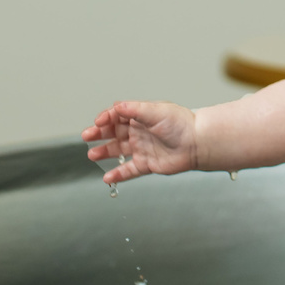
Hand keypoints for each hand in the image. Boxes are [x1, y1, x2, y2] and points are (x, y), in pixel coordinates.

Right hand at [82, 100, 198, 184]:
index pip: (118, 115)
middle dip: (99, 134)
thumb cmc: (181, 124)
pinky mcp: (147, 164)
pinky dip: (118, 174)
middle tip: (86, 136)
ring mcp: (142, 148)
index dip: (106, 118)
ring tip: (92, 155)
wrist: (197, 144)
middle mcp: (140, 132)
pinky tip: (107, 178)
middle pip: (114, 133)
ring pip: (118, 151)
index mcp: (141, 116)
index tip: (98, 122)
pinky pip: (129, 170)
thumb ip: (135, 109)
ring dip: (104, 152)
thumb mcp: (156, 111)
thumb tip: (117, 106)